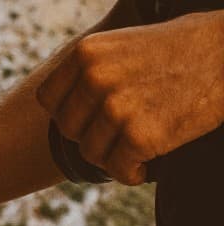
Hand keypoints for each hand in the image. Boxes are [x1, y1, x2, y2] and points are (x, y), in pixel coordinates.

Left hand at [38, 11, 223, 184]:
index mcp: (86, 53)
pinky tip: (147, 163)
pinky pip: (118, 170)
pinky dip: (132, 172)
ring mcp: (116, 108)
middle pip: (69, 130)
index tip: (90, 118)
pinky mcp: (140, 136)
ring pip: (91, 153)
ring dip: (113, 156)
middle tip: (120, 132)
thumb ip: (93, 70)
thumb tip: (66, 107)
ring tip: (136, 146)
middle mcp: (95, 78)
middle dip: (92, 135)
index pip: (49, 100)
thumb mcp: (125, 45)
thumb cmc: (184, 48)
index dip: (69, 113)